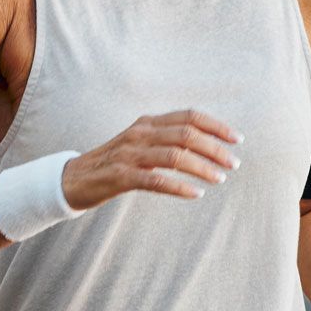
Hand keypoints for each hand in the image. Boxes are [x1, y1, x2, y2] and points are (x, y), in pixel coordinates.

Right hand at [59, 110, 241, 209]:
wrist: (73, 179)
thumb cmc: (113, 163)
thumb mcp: (140, 143)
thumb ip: (166, 139)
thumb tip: (204, 144)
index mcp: (147, 122)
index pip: (189, 116)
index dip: (216, 126)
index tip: (237, 139)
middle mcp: (140, 134)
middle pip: (186, 135)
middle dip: (215, 148)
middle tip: (234, 163)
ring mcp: (129, 154)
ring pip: (175, 157)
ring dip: (202, 168)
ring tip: (219, 178)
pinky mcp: (121, 176)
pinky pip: (156, 180)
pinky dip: (180, 187)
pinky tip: (196, 194)